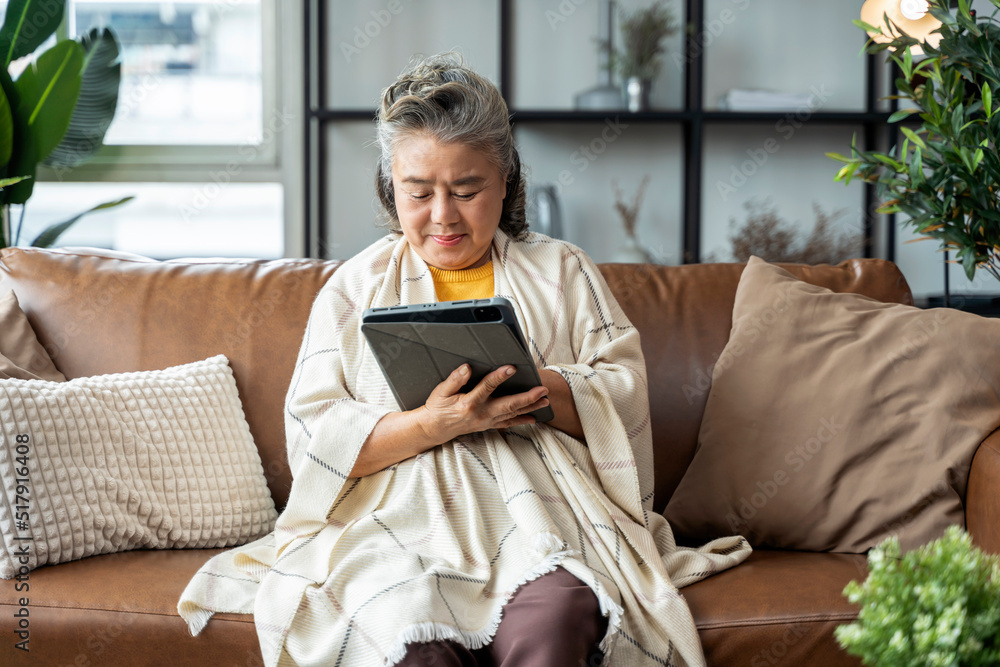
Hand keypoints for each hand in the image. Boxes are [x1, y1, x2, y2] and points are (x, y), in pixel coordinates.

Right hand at [414, 364, 549, 444]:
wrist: (435, 428)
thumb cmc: (438, 407)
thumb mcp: (441, 391)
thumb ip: (454, 379)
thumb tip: (466, 368)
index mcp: (469, 403)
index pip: (487, 387)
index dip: (499, 376)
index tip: (512, 367)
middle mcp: (481, 413)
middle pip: (508, 405)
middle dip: (527, 397)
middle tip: (542, 390)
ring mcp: (487, 421)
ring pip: (512, 414)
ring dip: (530, 407)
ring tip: (545, 401)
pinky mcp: (488, 425)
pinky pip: (508, 423)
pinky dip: (522, 420)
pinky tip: (534, 417)